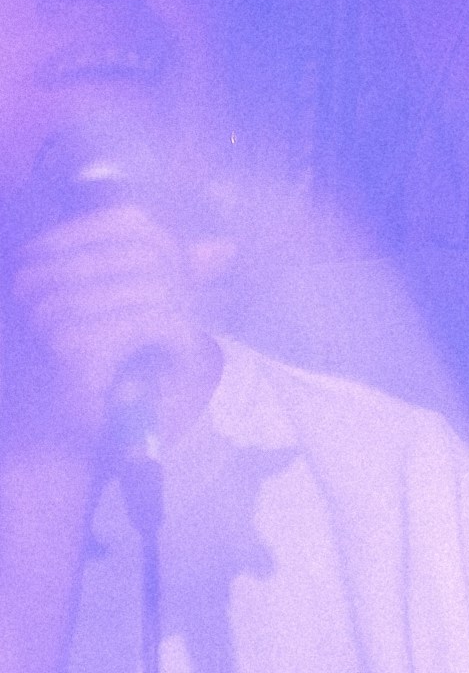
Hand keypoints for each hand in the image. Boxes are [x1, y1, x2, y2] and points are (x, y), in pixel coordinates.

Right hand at [5, 194, 212, 452]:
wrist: (58, 450)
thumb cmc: (97, 389)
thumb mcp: (138, 325)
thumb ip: (173, 283)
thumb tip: (224, 249)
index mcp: (44, 265)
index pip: (122, 221)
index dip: (163, 245)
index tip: (168, 281)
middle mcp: (39, 282)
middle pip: (145, 253)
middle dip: (174, 287)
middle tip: (168, 327)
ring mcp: (53, 312)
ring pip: (156, 288)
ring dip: (176, 320)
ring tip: (162, 351)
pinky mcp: (75, 344)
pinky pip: (157, 320)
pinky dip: (176, 340)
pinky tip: (167, 362)